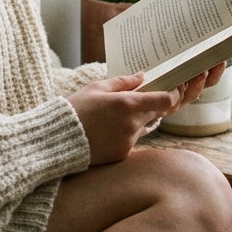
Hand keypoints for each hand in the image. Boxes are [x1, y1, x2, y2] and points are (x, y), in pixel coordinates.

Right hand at [68, 70, 214, 164]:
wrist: (58, 140)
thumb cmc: (75, 109)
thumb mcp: (97, 88)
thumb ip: (124, 81)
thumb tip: (142, 77)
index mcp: (128, 104)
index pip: (165, 100)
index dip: (173, 94)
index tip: (173, 89)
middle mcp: (132, 124)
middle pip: (157, 113)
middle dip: (154, 105)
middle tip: (142, 97)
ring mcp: (129, 141)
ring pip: (145, 127)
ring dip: (139, 119)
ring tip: (116, 114)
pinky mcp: (123, 154)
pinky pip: (133, 140)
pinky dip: (126, 133)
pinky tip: (108, 129)